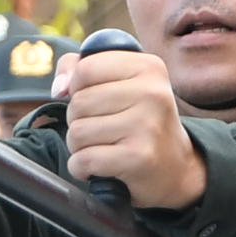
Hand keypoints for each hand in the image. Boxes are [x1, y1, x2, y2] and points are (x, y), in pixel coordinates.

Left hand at [63, 44, 201, 211]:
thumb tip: (59, 87)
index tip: (95, 101)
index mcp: (148, 67)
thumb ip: (80, 69)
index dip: (77, 88)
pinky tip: (100, 167)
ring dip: (80, 146)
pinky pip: (84, 160)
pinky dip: (82, 168)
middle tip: (103, 130)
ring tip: (103, 147)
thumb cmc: (139, 122)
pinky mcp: (139, 157)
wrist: (176, 168)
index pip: (85, 68)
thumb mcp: (120, 83)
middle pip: (78, 102)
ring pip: (77, 132)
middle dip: (79, 120)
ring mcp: (147, 125)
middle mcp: (152, 93)